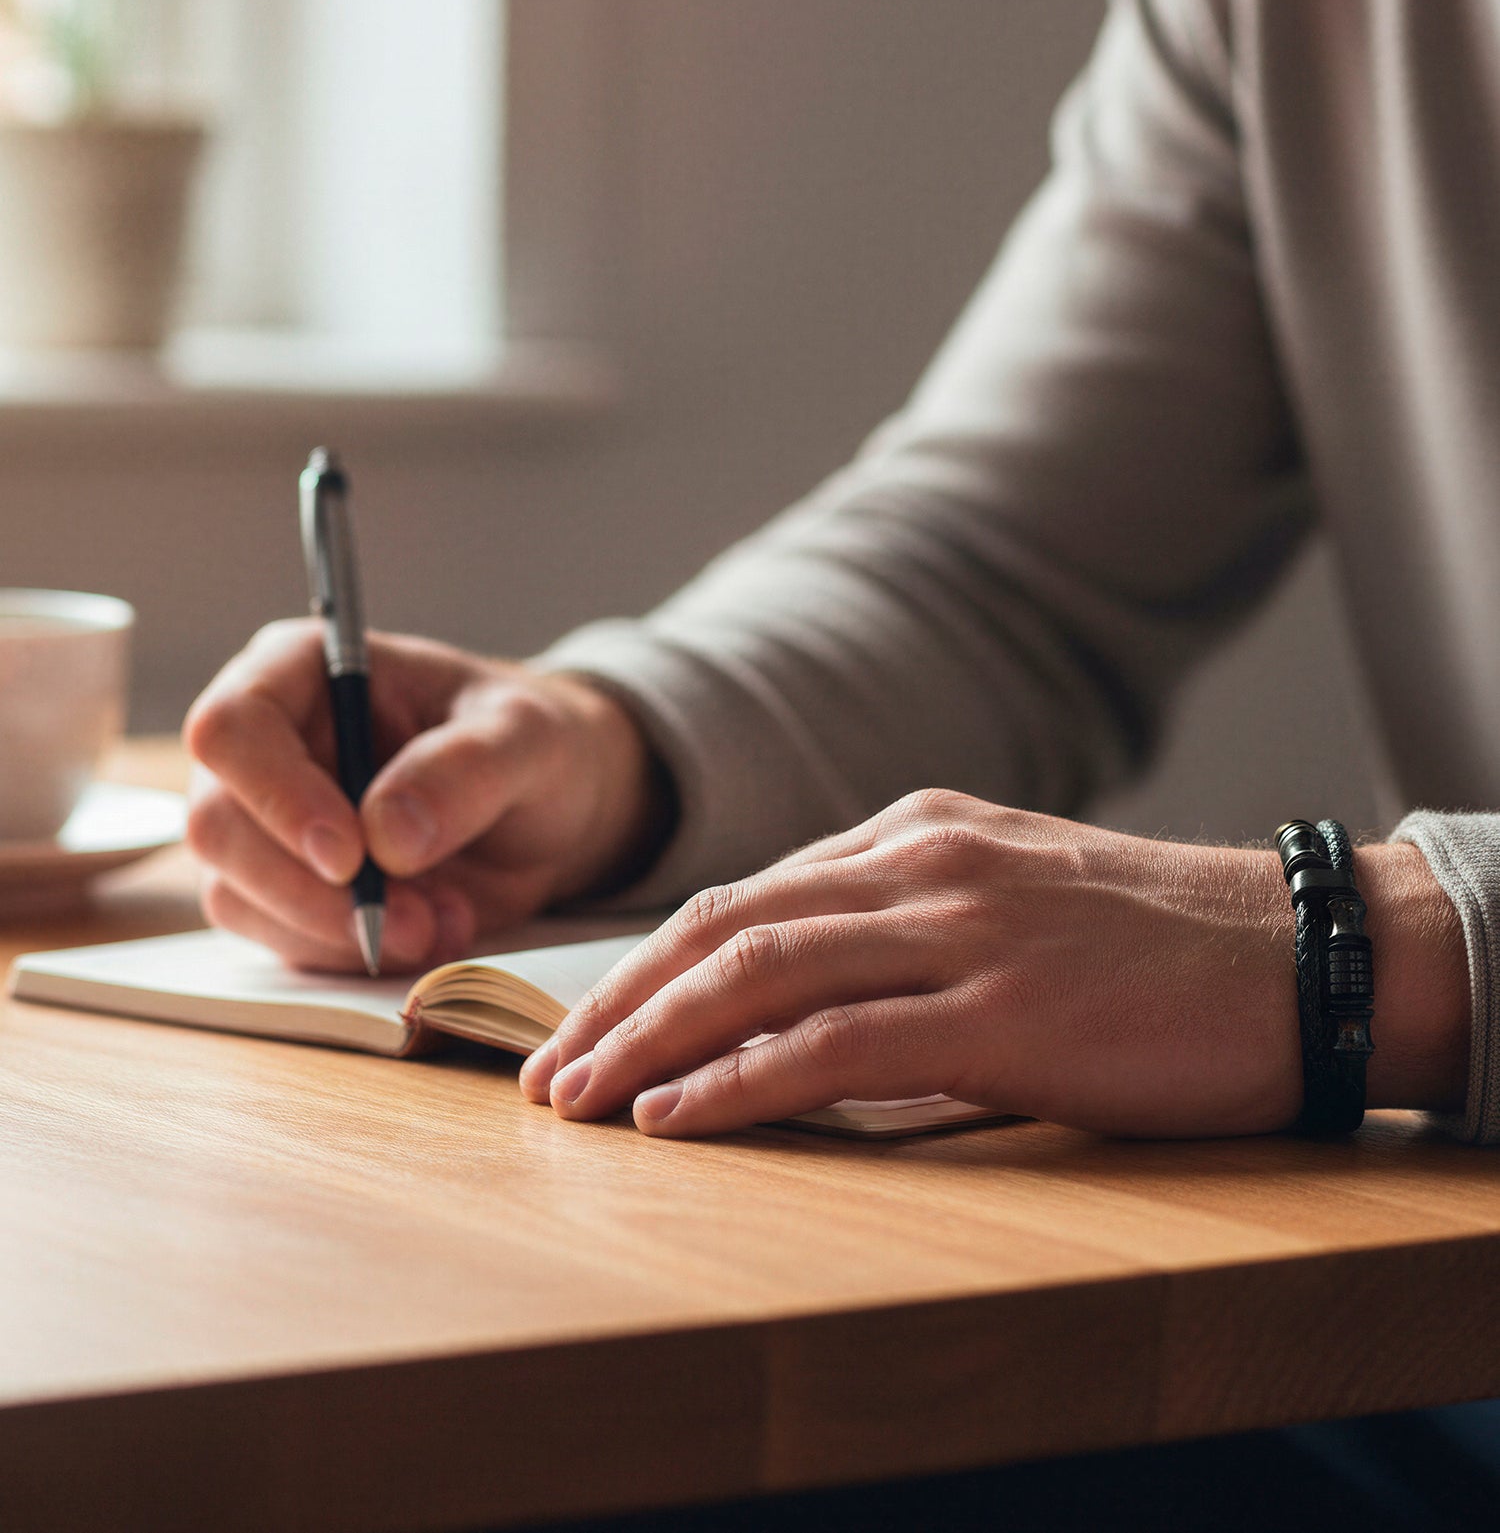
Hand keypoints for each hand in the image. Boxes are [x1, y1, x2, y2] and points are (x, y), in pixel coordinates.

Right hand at [183, 621, 671, 974]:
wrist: (550, 808)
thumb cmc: (531, 742)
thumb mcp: (527, 739)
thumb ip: (466, 770)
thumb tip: (387, 833)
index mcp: (304, 667)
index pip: (232, 725)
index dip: (275, 795)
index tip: (349, 856)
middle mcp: (266, 740)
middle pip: (218, 825)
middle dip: (312, 892)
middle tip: (414, 919)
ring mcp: (264, 819)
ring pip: (238, 894)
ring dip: (338, 931)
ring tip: (441, 920)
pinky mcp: (282, 888)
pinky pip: (280, 939)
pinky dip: (351, 953)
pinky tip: (428, 928)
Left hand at [519, 790, 1469, 1137]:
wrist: (1294, 954)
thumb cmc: (1158, 946)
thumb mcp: (1014, 901)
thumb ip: (911, 926)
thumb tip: (808, 1001)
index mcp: (919, 832)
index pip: (747, 892)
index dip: (648, 961)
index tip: (583, 1020)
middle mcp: (921, 863)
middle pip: (725, 923)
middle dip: (617, 998)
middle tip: (542, 1068)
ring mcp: (958, 930)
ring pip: (758, 971)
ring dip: (648, 1038)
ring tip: (578, 1098)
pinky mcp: (1000, 1012)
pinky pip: (835, 1044)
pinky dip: (739, 1080)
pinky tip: (679, 1117)